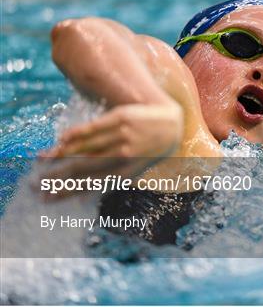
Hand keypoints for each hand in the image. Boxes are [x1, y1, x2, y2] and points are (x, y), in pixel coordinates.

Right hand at [36, 103, 182, 199]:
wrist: (172, 123)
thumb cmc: (152, 149)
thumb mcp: (137, 168)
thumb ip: (112, 179)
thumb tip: (84, 194)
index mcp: (128, 171)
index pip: (91, 184)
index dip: (68, 191)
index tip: (49, 197)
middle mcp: (124, 154)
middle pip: (83, 167)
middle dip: (58, 176)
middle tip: (37, 183)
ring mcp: (123, 135)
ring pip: (85, 146)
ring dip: (60, 154)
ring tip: (42, 159)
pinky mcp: (122, 117)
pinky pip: (94, 126)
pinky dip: (76, 133)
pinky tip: (62, 139)